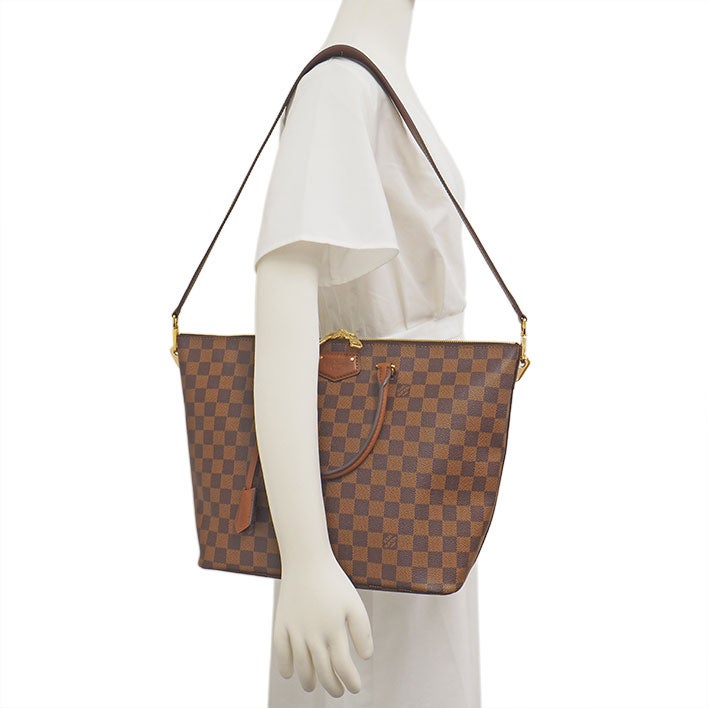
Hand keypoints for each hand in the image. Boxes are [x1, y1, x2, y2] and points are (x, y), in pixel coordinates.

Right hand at [272, 555, 373, 696]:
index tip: (356, 687)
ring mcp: (295, 630)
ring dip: (308, 680)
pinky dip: (285, 665)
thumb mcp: (354, 604)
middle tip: (339, 692)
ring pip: (301, 666)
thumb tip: (365, 658)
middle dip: (332, 686)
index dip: (351, 681)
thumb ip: (362, 632)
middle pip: (322, 671)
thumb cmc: (334, 582)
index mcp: (333, 630)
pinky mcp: (281, 622)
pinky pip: (280, 650)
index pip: (343, 667)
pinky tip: (290, 673)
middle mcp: (313, 634)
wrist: (306, 560)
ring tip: (314, 685)